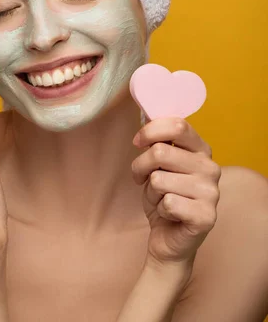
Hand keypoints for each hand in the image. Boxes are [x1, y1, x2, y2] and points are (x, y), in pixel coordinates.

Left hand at [131, 116, 220, 266]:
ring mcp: (212, 192)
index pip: (177, 125)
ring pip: (159, 180)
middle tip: (143, 178)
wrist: (169, 237)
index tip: (137, 142)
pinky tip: (170, 214)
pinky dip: (160, 209)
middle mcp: (211, 168)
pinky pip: (167, 202)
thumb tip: (145, 112)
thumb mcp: (157, 163)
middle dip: (141, 166)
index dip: (150, 131)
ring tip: (161, 199)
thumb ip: (157, 140)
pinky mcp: (206, 216)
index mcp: (201, 149)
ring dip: (151, 192)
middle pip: (161, 152)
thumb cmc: (162, 195)